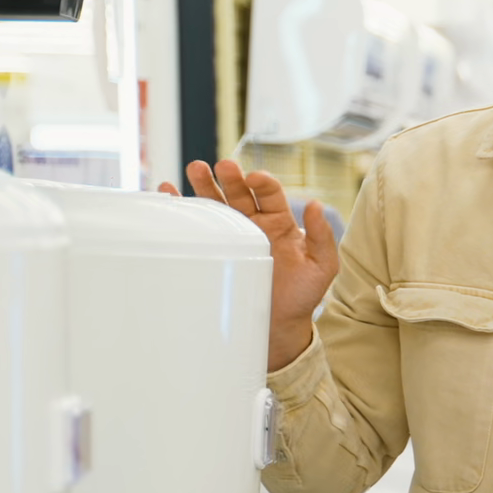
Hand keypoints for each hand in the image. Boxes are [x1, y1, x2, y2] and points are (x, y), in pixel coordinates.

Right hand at [160, 159, 338, 371]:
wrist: (277, 327)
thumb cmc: (303, 295)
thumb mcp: (321, 266)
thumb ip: (321, 236)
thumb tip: (316, 205)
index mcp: (279, 222)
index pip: (270, 193)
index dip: (262, 182)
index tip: (255, 177)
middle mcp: (254, 224)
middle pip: (239, 193)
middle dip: (230, 178)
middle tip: (222, 166)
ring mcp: (231, 238)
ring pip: (216, 204)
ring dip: (205, 184)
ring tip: (195, 168)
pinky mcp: (214, 252)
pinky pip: (196, 227)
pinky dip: (183, 208)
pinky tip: (171, 192)